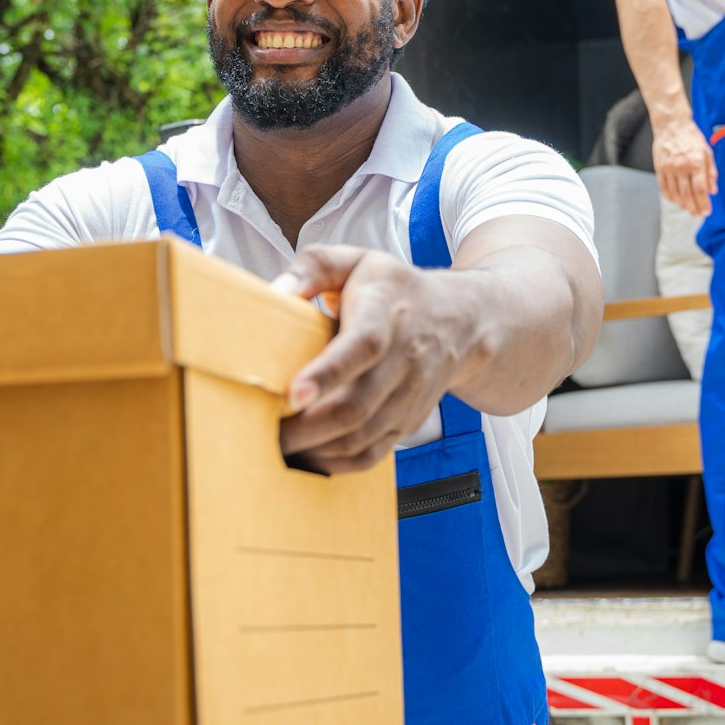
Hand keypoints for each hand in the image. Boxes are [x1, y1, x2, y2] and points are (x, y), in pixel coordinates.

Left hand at [271, 245, 469, 474]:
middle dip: (305, 426)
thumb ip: (313, 268)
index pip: (361, 346)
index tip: (294, 393)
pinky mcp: (406, 422)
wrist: (460, 321)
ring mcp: (408, 397)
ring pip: (360, 437)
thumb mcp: (357, 260)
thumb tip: (276, 293)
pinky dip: (335, 464)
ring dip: (315, 449)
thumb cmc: (396, 289)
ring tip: (276, 446)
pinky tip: (306, 457)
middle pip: (356, 406)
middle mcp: (404, 360)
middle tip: (264, 429)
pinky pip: (370, 455)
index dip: (328, 372)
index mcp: (386, 314)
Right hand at [653, 116, 716, 217]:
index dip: (703, 203)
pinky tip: (676, 202)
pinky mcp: (659, 168)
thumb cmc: (691, 137)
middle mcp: (681, 167)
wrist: (672, 125)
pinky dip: (670, 197)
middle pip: (687, 195)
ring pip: (675, 194)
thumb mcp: (707, 152)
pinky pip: (664, 188)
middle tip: (698, 215)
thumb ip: (711, 173)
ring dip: (682, 205)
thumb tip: (713, 191)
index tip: (707, 212)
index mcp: (696, 163)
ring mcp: (669, 168)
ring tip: (689, 210)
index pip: (700, 189)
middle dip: (693, 208)